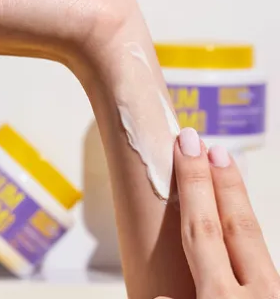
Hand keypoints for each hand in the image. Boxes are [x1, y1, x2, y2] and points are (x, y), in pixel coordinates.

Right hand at [158, 128, 279, 298]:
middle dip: (221, 180)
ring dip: (237, 203)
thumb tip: (159, 294)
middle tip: (206, 144)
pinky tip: (236, 230)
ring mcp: (276, 294)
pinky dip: (247, 239)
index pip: (202, 228)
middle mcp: (259, 294)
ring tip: (223, 168)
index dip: (194, 183)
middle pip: (237, 225)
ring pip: (256, 242)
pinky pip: (266, 265)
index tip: (186, 145)